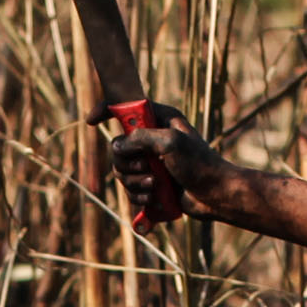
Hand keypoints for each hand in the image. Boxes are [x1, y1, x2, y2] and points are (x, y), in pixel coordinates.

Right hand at [100, 104, 227, 214]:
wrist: (215, 195)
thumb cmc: (199, 164)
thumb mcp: (170, 142)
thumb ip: (140, 138)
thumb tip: (117, 146)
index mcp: (160, 120)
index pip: (127, 109)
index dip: (107, 111)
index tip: (91, 121)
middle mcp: (153, 139)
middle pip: (118, 148)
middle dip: (128, 163)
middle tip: (147, 168)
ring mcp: (151, 162)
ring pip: (121, 172)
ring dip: (136, 182)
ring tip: (156, 186)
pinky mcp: (152, 183)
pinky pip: (131, 190)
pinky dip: (139, 196)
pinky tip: (155, 198)